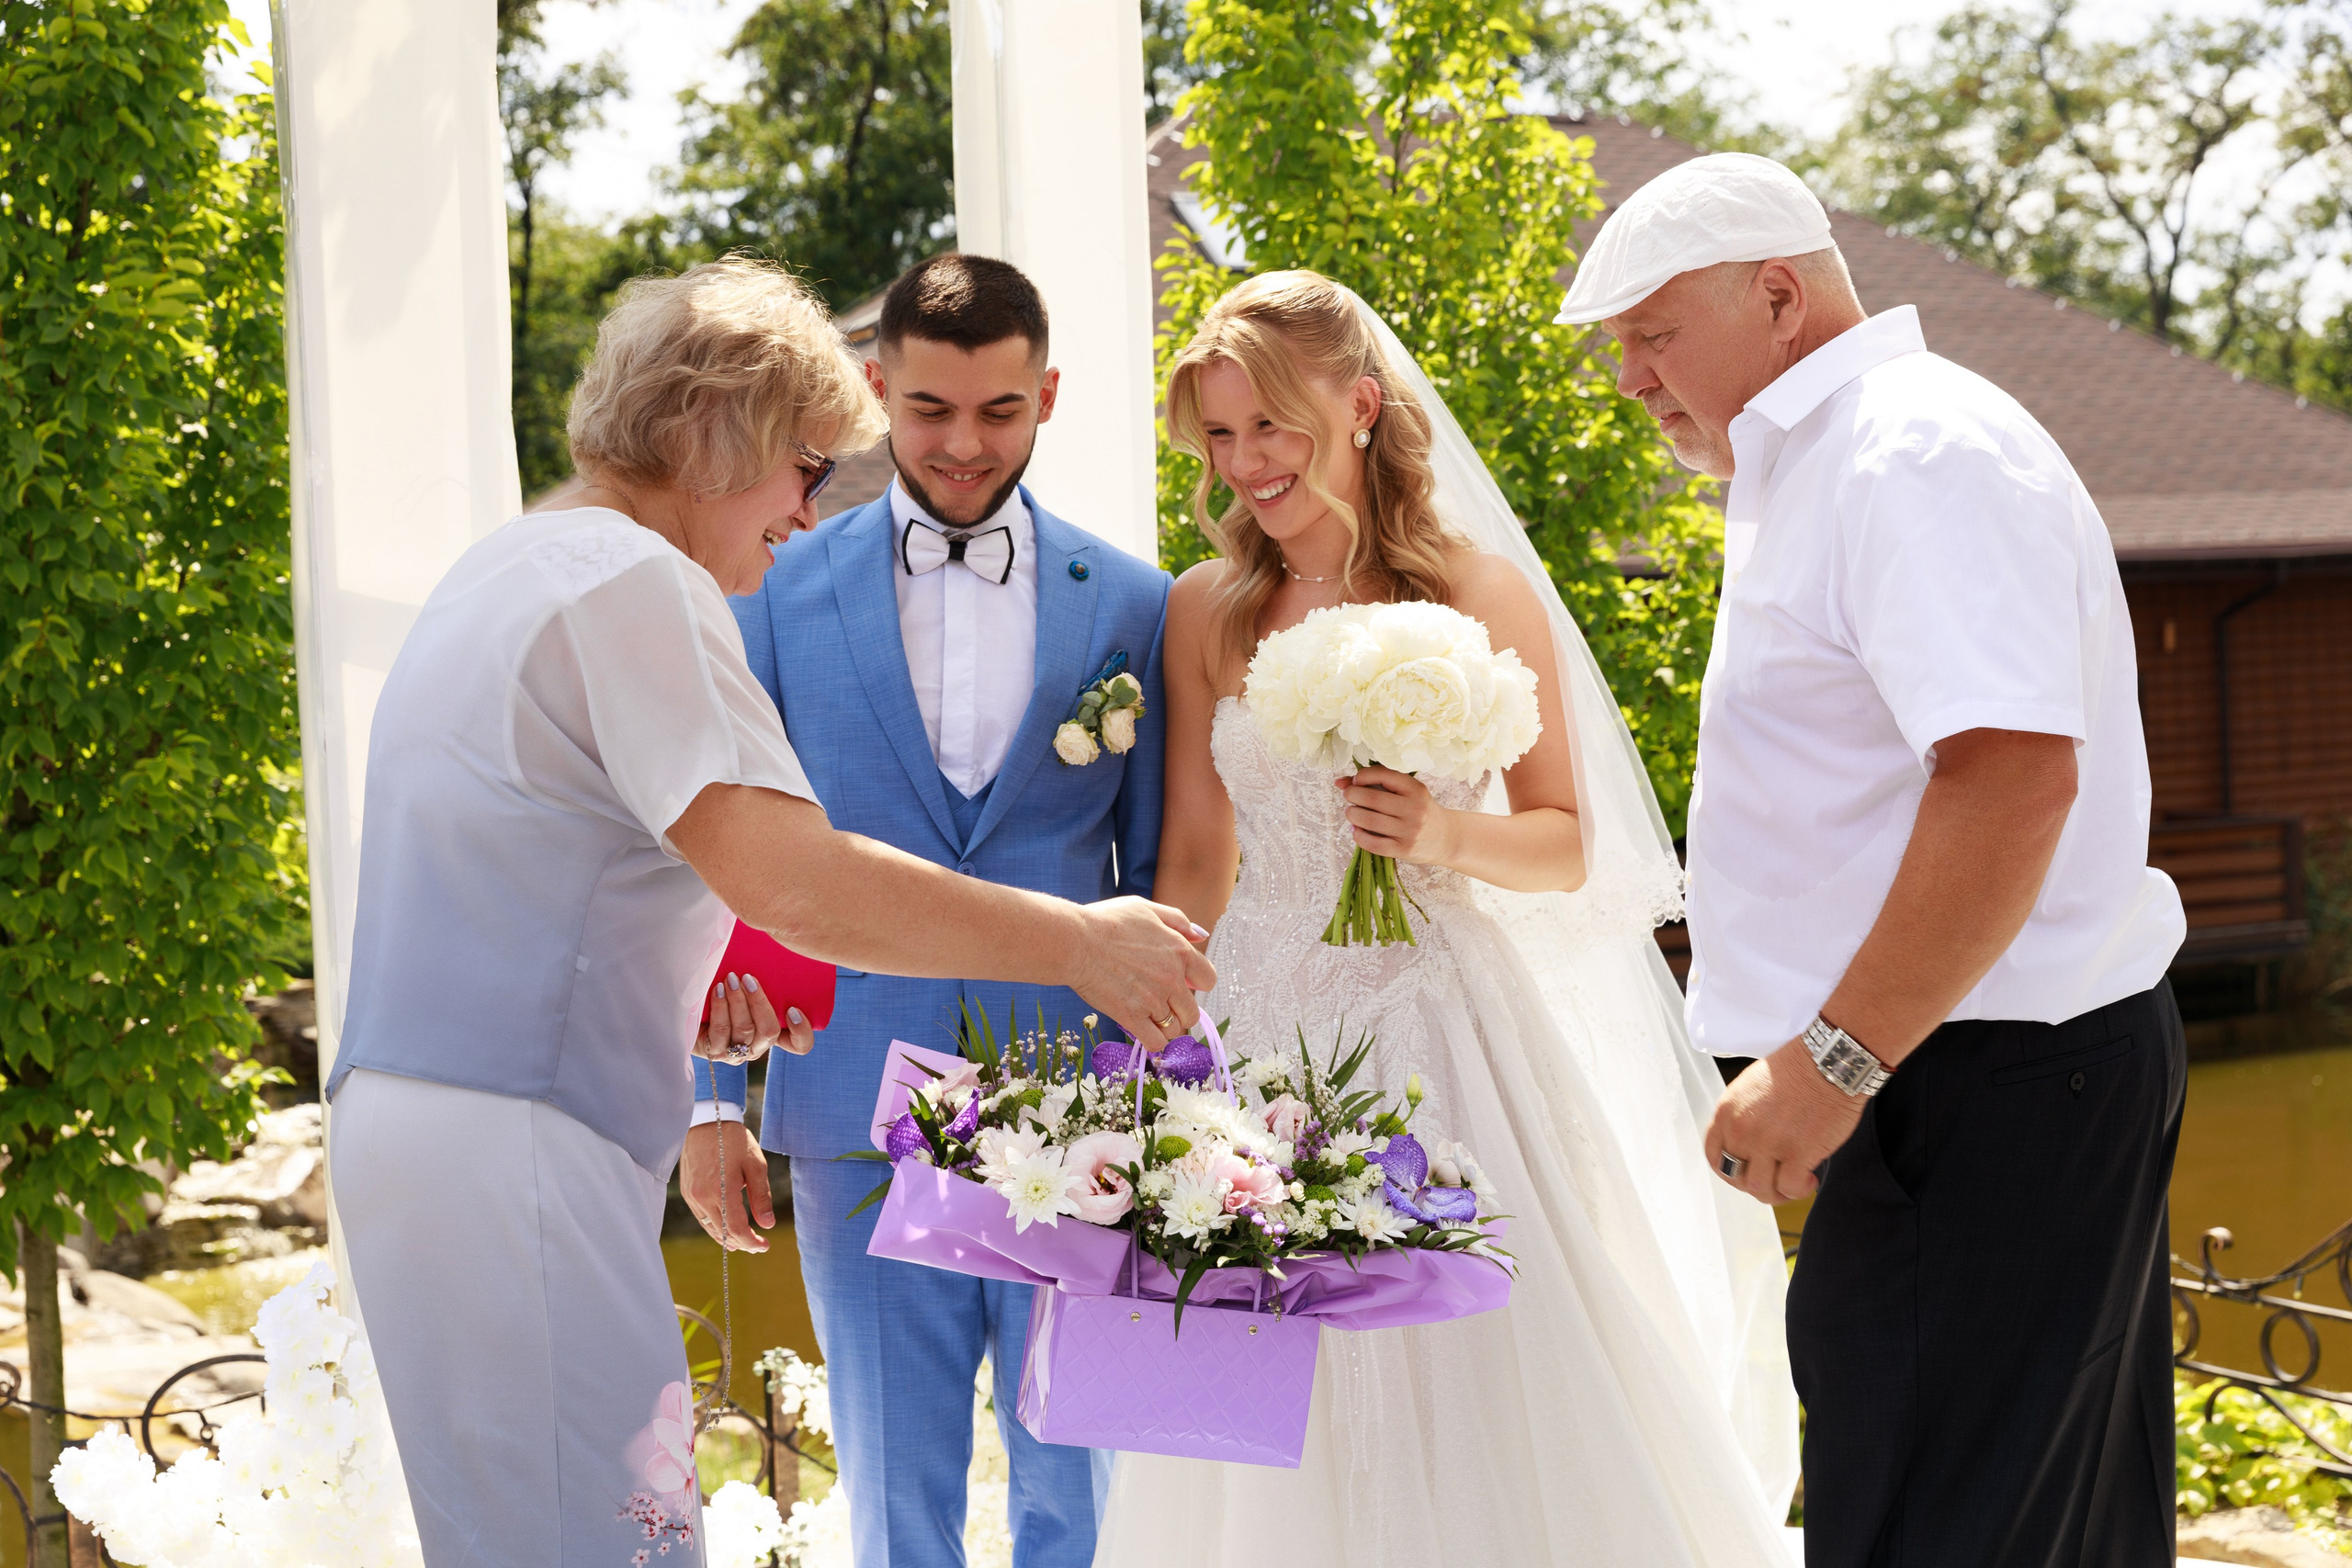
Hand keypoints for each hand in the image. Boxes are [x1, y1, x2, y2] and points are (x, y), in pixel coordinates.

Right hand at [680, 1121, 774, 1250]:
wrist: (706, 1121)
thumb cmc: (733, 1140)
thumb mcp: (755, 1165)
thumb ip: (761, 1197)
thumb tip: (767, 1224)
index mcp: (721, 1190)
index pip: (736, 1229)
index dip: (752, 1242)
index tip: (765, 1245)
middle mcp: (702, 1197)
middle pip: (723, 1233)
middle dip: (742, 1243)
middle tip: (759, 1246)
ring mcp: (692, 1195)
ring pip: (710, 1228)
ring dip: (728, 1238)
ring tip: (745, 1243)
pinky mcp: (688, 1191)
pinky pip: (702, 1218)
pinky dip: (715, 1228)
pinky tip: (725, 1231)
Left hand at [690, 970, 813, 1063]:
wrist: (687, 1006)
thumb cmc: (723, 988)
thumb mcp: (745, 986)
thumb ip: (760, 982)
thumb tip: (769, 951)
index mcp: (772, 1032)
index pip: (798, 1044)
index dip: (802, 1032)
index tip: (792, 1009)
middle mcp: (757, 1046)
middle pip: (770, 1032)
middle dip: (760, 1003)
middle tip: (748, 979)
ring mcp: (736, 1053)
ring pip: (745, 1030)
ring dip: (738, 1001)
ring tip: (730, 979)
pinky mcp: (715, 1052)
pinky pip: (722, 1031)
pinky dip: (721, 1008)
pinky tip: (717, 990)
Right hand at [1066, 897, 1216, 1050]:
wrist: (1076, 941)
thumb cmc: (1106, 921)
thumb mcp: (1145, 908)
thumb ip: (1177, 920)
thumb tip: (1201, 937)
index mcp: (1180, 952)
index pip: (1208, 980)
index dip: (1195, 984)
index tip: (1180, 983)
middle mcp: (1172, 979)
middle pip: (1192, 1013)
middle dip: (1179, 1011)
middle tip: (1160, 1004)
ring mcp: (1153, 1000)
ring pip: (1174, 1030)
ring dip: (1164, 1027)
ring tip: (1146, 1016)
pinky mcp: (1132, 1017)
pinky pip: (1156, 1043)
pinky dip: (1152, 1041)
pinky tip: (1140, 1029)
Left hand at [1337, 767, 1452, 864]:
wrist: (1446, 838)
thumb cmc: (1420, 810)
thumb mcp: (1406, 793)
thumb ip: (1376, 784)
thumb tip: (1339, 782)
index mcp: (1416, 789)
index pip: (1383, 775)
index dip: (1363, 776)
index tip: (1357, 781)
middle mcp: (1414, 809)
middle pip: (1372, 799)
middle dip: (1352, 795)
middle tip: (1349, 796)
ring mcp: (1409, 831)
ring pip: (1369, 820)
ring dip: (1352, 814)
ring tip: (1352, 813)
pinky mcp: (1403, 849)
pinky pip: (1372, 843)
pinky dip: (1358, 835)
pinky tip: (1357, 829)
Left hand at [1701, 1037, 1866, 1203]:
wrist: (1828, 1062)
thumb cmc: (1798, 1069)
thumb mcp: (1751, 1087)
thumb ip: (1742, 1117)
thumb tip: (1747, 1145)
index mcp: (1727, 1112)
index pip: (1713, 1155)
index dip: (1729, 1170)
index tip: (1746, 1171)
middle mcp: (1742, 1130)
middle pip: (1735, 1176)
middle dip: (1754, 1183)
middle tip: (1774, 1178)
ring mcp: (1768, 1143)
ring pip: (1759, 1188)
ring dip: (1776, 1193)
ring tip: (1793, 1182)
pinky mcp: (1797, 1153)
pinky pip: (1790, 1188)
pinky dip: (1799, 1190)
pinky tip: (1810, 1178)